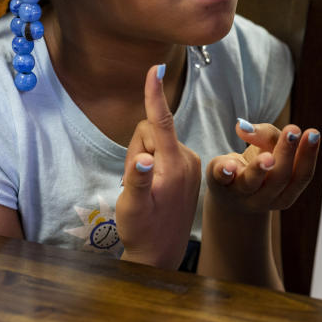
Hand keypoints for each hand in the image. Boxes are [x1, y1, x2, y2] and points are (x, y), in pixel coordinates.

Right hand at [116, 64, 201, 268]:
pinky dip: (152, 165)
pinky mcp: (187, 169)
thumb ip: (136, 179)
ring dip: (143, 159)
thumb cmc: (143, 231)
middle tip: (134, 180)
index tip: (155, 67)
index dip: (154, 94)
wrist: (161, 254)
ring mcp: (189, 163)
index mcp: (174, 163)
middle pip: (152, 131)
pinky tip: (154, 189)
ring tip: (145, 188)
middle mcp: (186, 158)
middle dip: (136, 148)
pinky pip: (163, 152)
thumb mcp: (133, 207)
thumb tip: (142, 159)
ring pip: (156, 142)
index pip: (161, 121)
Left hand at [205, 119, 319, 213]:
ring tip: (267, 157)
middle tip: (292, 131)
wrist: (229, 196)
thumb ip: (268, 136)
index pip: (301, 176)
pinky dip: (224, 172)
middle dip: (287, 153)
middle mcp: (266, 197)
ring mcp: (241, 194)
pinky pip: (221, 180)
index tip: (313, 132)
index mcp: (286, 191)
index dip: (308, 155)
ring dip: (259, 169)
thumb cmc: (257, 167)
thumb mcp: (269, 150)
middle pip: (279, 178)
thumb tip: (244, 127)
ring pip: (252, 182)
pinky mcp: (219, 185)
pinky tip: (226, 165)